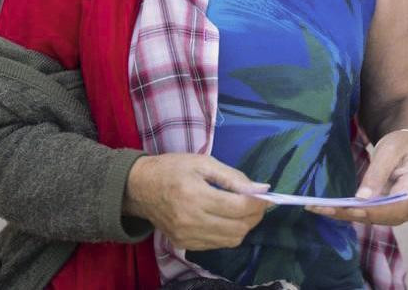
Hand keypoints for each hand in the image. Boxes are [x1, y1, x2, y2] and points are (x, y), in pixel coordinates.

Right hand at [123, 153, 270, 249]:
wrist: (140, 188)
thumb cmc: (173, 168)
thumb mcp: (203, 163)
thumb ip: (234, 177)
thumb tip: (261, 189)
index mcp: (195, 196)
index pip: (238, 208)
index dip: (258, 203)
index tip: (267, 196)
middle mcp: (190, 220)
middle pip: (237, 228)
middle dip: (255, 216)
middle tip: (259, 203)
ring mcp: (186, 236)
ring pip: (230, 240)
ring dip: (244, 226)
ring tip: (245, 210)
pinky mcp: (183, 244)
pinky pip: (217, 245)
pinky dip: (229, 233)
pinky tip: (227, 218)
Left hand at [305, 130, 407, 225]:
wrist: (407, 148)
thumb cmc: (400, 146)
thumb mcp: (389, 152)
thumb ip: (377, 174)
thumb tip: (361, 199)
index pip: (392, 208)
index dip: (369, 211)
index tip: (345, 208)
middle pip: (378, 217)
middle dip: (348, 214)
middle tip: (321, 208)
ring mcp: (398, 213)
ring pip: (370, 219)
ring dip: (344, 215)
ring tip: (318, 208)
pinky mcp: (386, 212)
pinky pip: (367, 215)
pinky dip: (348, 212)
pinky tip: (329, 208)